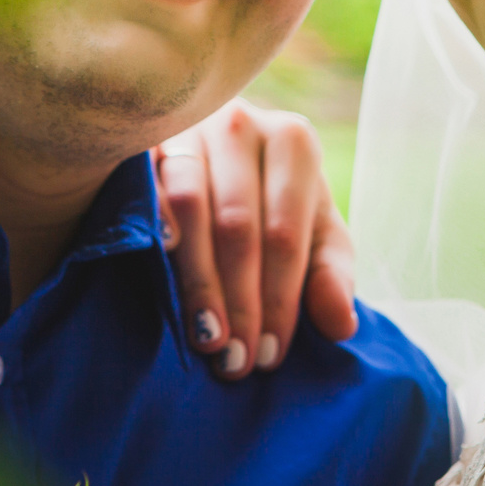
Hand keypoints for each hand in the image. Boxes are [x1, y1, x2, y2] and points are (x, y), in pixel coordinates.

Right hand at [152, 98, 359, 379]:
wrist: (211, 160)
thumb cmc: (273, 203)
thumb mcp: (314, 235)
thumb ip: (330, 276)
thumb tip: (341, 326)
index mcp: (294, 143)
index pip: (286, 233)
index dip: (279, 300)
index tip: (269, 356)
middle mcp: (242, 124)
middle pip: (239, 225)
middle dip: (239, 301)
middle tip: (235, 361)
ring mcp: (188, 127)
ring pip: (191, 207)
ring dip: (197, 279)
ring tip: (205, 338)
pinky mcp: (143, 139)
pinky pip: (145, 184)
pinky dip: (154, 224)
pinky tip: (160, 261)